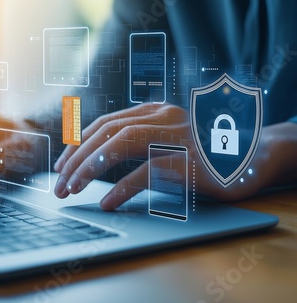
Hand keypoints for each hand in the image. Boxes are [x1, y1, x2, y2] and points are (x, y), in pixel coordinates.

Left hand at [53, 103, 296, 209]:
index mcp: (155, 111)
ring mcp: (178, 135)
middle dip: (76, 158)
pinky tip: (107, 203)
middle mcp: (164, 117)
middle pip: (106, 132)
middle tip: (59, 184)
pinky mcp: (190, 161)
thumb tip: (98, 156)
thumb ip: (140, 140)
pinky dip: (122, 189)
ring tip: (71, 190)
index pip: (106, 123)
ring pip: (120, 144)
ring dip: (89, 168)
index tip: (62, 164)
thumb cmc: (204, 152)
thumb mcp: (168, 140)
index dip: (79, 143)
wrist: (255, 157)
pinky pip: (147, 172)